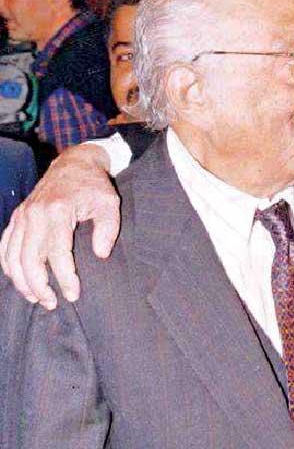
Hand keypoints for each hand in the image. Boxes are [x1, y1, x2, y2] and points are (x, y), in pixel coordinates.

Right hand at [0, 144, 118, 308]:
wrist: (74, 164)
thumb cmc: (94, 186)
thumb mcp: (110, 203)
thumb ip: (108, 228)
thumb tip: (101, 255)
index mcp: (58, 211)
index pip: (58, 252)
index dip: (65, 277)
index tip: (73, 294)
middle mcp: (35, 214)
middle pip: (29, 259)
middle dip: (39, 286)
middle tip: (52, 303)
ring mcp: (23, 215)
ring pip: (12, 256)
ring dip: (22, 281)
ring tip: (37, 298)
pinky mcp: (17, 217)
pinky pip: (5, 245)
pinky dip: (8, 266)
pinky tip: (19, 280)